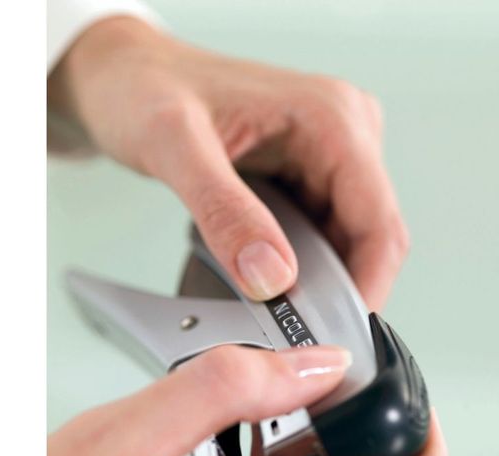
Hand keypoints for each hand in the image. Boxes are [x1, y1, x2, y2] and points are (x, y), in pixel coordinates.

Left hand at [48, 17, 409, 310]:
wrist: (120, 75)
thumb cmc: (143, 89)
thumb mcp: (174, 148)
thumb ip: (224, 212)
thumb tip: (273, 275)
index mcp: (330, 116)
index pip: (378, 223)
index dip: (365, 289)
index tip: (333, 338)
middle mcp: (343, 130)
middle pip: (369, 238)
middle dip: (336, 291)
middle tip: (288, 331)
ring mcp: (329, 151)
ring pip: (347, 241)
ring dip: (317, 281)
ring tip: (268, 305)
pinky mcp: (310, 169)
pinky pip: (322, 233)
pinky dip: (300, 264)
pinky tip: (264, 277)